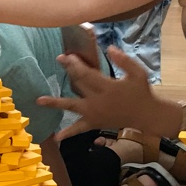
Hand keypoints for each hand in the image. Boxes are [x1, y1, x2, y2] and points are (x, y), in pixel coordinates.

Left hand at [38, 46, 169, 141]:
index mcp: (108, 87)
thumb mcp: (138, 73)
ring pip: (72, 106)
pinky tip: (56, 137)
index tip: (69, 54)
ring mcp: (94, 113)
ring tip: (39, 101)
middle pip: (78, 83)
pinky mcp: (94, 123)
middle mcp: (98, 100)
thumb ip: (124, 60)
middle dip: (69, 70)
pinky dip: (69, 133)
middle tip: (59, 59)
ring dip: (55, 103)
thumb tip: (109, 48)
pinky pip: (79, 128)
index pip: (87, 73)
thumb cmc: (142, 92)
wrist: (146, 115)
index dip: (76, 63)